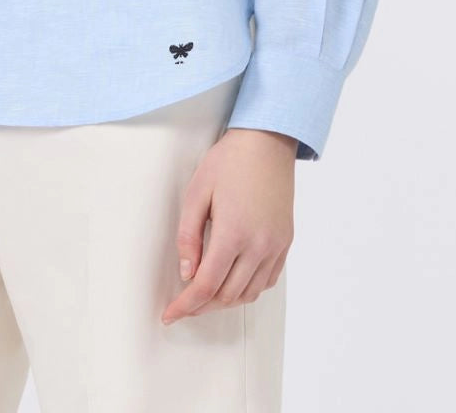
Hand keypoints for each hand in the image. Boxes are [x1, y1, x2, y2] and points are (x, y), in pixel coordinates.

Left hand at [160, 126, 295, 324]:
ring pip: (249, 293)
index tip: (170, 315)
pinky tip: (233, 281)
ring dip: (225, 300)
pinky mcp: (285, 242)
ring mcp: (276, 245)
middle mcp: (259, 245)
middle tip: (183, 304)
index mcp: (233, 233)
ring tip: (205, 294)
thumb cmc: (229, 161)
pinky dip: (248, 289)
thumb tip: (187, 273)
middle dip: (202, 305)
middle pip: (227, 295)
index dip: (186, 306)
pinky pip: (267, 280)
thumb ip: (188, 236)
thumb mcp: (197, 192)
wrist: (267, 142)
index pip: (206, 285)